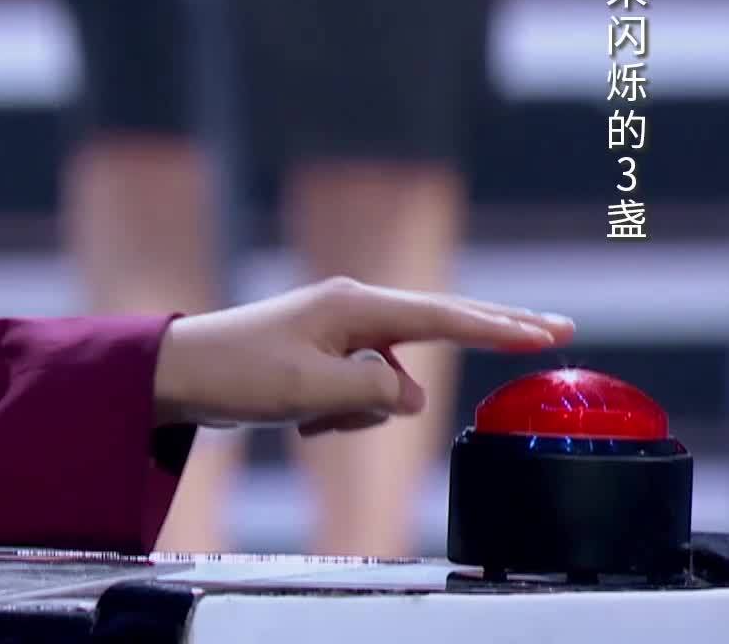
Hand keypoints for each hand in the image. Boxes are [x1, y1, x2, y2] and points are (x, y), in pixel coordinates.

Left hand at [152, 277, 575, 435]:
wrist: (176, 374)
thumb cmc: (238, 373)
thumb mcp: (312, 391)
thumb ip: (374, 393)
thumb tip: (407, 393)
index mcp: (353, 307)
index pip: (443, 317)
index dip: (500, 328)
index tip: (550, 333)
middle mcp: (350, 312)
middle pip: (433, 331)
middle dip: (485, 337)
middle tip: (552, 333)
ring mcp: (336, 335)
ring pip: (387, 385)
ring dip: (359, 415)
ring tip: (309, 417)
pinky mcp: (321, 359)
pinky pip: (356, 395)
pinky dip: (338, 417)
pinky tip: (300, 422)